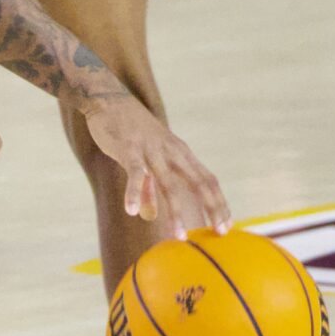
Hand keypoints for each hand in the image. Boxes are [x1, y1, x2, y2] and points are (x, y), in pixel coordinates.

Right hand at [79, 95, 231, 229]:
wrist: (108, 99)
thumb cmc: (130, 132)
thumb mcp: (146, 160)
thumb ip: (149, 189)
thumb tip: (150, 216)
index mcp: (180, 153)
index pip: (207, 180)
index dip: (218, 202)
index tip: (226, 225)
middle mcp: (172, 151)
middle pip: (199, 182)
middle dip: (212, 208)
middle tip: (220, 232)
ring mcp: (152, 149)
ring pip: (169, 184)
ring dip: (176, 211)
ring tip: (180, 236)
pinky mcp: (129, 148)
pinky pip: (134, 173)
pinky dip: (135, 192)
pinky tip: (132, 211)